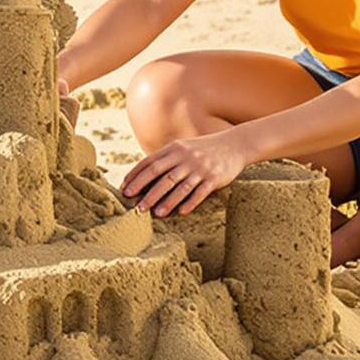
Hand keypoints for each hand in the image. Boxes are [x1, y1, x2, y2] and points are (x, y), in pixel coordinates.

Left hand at [121, 130, 251, 217]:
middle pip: (161, 176)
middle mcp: (185, 158)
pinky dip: (190, 202)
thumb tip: (143, 175)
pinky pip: (200, 192)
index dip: (135, 176)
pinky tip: (181, 212)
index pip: (150, 163)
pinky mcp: (214, 178)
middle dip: (147, 192)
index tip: (124, 189)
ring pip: (179, 186)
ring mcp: (200, 168)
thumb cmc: (203, 149)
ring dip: (166, 202)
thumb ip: (165, 159)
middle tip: (135, 206)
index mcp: (174, 149)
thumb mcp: (183, 148)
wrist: (234, 144)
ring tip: (155, 214)